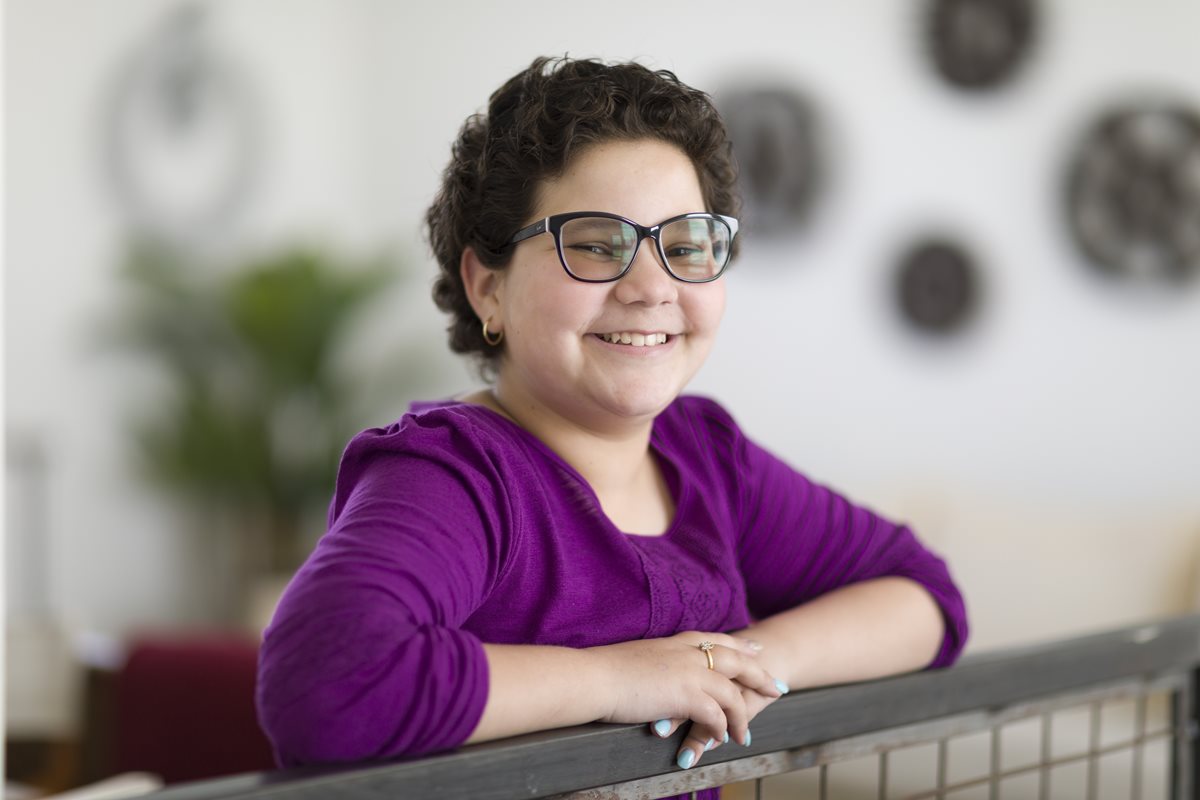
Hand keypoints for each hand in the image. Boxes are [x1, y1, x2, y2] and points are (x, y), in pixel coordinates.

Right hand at [588, 631, 786, 768]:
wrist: (594, 677)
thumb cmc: (605, 671)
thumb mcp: (638, 657)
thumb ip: (656, 661)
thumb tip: (655, 671)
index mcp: (677, 641)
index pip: (717, 639)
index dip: (739, 645)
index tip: (755, 648)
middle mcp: (689, 653)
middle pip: (736, 660)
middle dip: (759, 675)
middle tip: (777, 688)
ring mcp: (690, 673)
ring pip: (731, 693)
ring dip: (741, 717)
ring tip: (746, 734)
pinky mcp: (686, 696)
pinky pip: (716, 716)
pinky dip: (722, 729)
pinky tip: (723, 740)